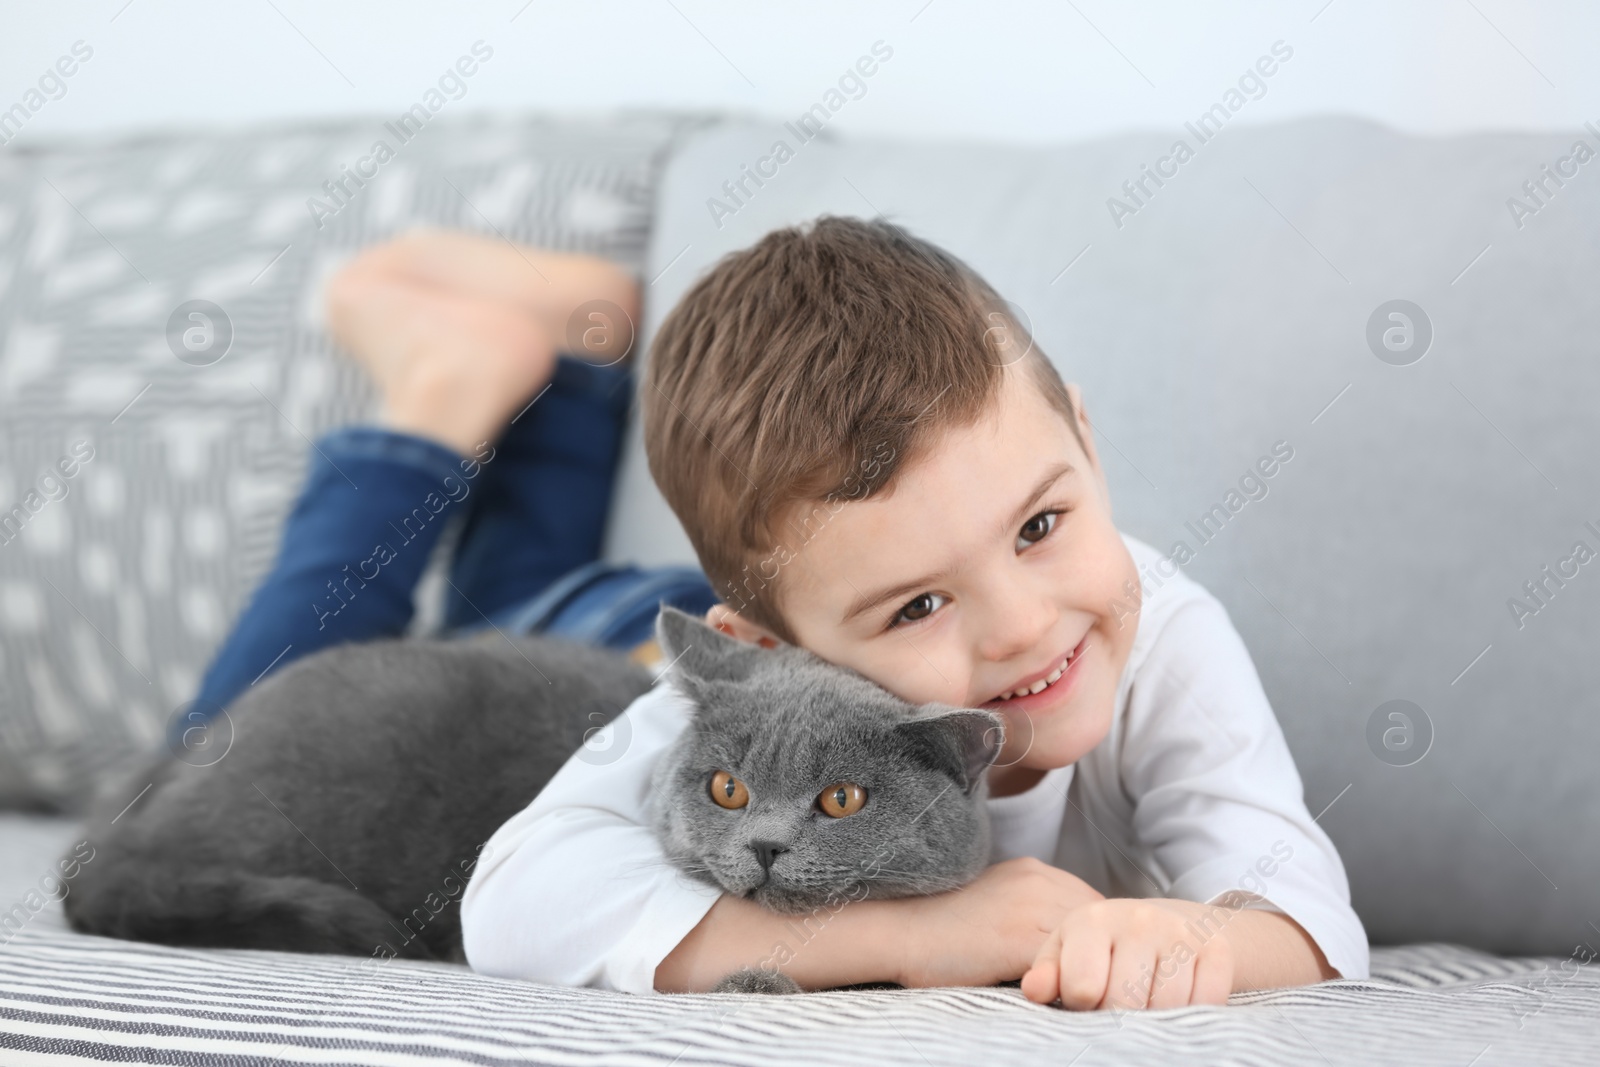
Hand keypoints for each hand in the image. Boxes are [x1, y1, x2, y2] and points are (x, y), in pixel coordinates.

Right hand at [895, 857, 1104, 989]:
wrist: (898, 930)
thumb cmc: (940, 929)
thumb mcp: (994, 902)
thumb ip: (1031, 912)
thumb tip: (1067, 946)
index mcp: (1034, 870)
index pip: (1092, 906)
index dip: (1095, 939)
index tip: (1090, 964)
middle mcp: (1040, 881)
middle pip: (1099, 924)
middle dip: (1100, 954)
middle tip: (1093, 987)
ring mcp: (1033, 907)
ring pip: (1090, 946)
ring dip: (1090, 972)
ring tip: (1080, 999)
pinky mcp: (1022, 939)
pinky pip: (1069, 968)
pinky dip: (1072, 988)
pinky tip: (1060, 1003)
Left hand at [1021, 897, 1235, 1009]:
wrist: (1163, 924)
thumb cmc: (1102, 947)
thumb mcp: (1067, 953)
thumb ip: (1048, 973)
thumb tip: (1034, 991)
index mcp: (1092, 920)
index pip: (1083, 988)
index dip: (1082, 1007)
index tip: (1086, 1001)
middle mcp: (1138, 920)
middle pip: (1125, 1003)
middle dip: (1117, 1018)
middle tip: (1117, 1008)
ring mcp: (1180, 934)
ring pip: (1167, 1008)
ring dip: (1155, 1020)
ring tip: (1144, 1004)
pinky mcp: (1217, 950)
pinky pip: (1207, 1003)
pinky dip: (1193, 1014)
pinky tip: (1177, 1003)